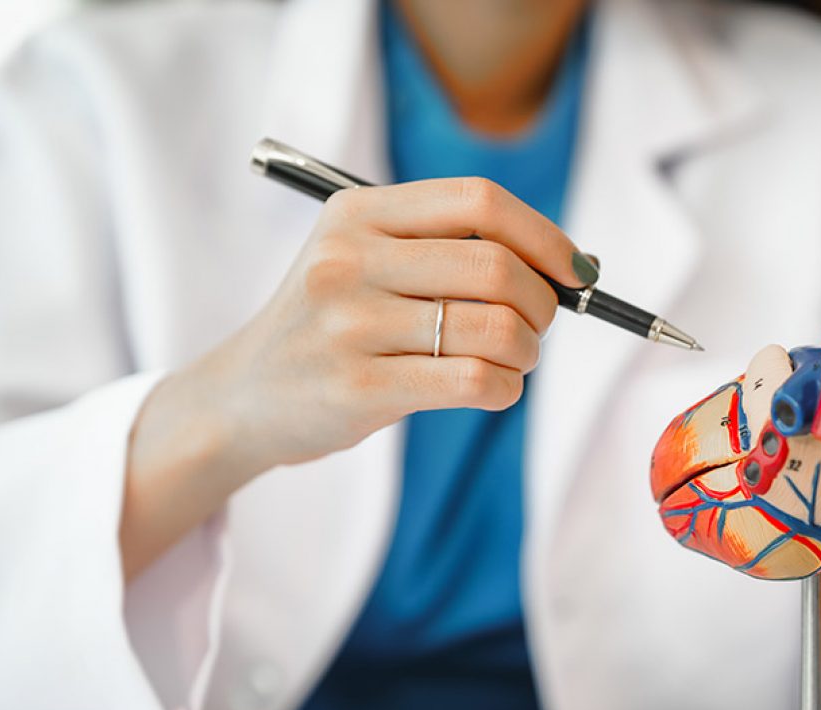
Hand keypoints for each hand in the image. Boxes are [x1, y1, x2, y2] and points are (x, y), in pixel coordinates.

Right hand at [196, 177, 586, 470]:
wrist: (245, 397)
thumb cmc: (332, 327)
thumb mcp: (364, 260)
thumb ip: (447, 250)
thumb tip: (569, 266)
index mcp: (357, 213)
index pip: (478, 201)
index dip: (545, 236)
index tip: (576, 271)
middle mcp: (349, 259)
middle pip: (495, 267)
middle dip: (543, 303)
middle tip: (539, 326)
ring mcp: (350, 325)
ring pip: (494, 329)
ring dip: (527, 352)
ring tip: (513, 360)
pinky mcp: (358, 388)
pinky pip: (473, 381)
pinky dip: (506, 388)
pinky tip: (495, 388)